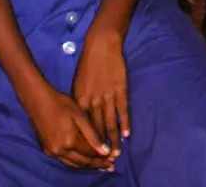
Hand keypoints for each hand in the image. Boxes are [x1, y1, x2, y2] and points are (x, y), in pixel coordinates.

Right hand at [23, 86, 116, 170]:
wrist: (38, 101)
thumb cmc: (62, 104)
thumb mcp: (80, 117)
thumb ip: (93, 136)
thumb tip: (105, 152)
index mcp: (70, 142)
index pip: (91, 153)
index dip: (103, 155)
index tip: (114, 156)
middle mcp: (60, 151)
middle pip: (83, 162)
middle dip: (97, 165)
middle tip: (110, 167)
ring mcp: (52, 152)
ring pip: (73, 164)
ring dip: (87, 166)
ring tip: (99, 166)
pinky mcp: (47, 150)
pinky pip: (65, 160)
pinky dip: (76, 162)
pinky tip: (82, 160)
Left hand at [72, 28, 129, 153]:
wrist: (101, 46)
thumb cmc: (88, 63)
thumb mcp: (77, 83)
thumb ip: (80, 101)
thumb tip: (82, 117)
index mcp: (80, 100)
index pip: (83, 126)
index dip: (87, 141)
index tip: (90, 153)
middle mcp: (93, 102)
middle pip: (97, 129)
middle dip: (101, 146)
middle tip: (106, 160)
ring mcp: (107, 97)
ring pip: (110, 124)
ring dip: (114, 140)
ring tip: (117, 153)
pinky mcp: (120, 91)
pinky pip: (122, 111)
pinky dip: (125, 124)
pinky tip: (127, 134)